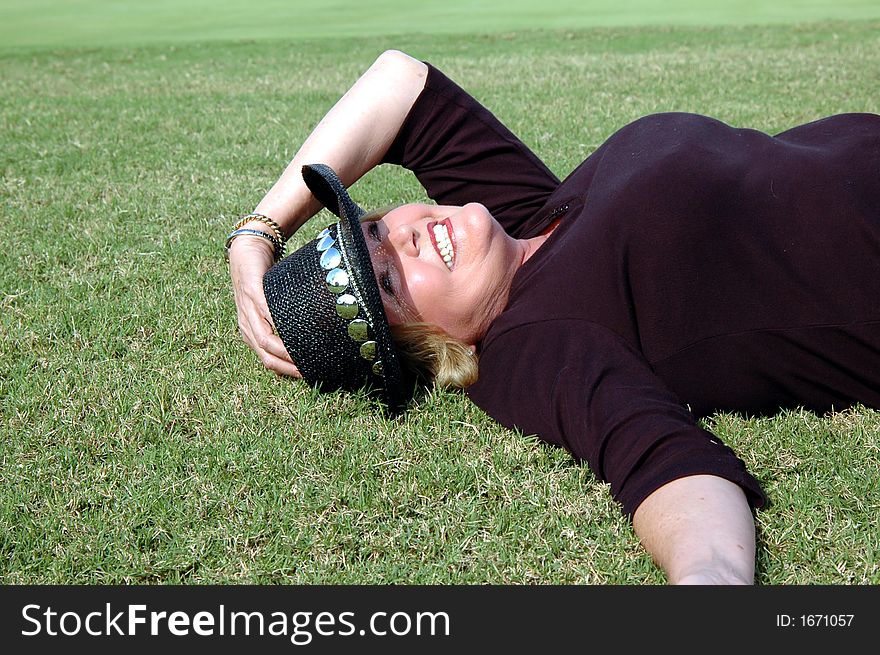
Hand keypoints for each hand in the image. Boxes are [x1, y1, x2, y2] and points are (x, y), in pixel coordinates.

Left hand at [228, 234, 301, 376]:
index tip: (307, 376)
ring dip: (284, 351)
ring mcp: (248, 310)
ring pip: (264, 339)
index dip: (285, 371)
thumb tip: (307, 336)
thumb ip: (281, 322)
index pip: (266, 360)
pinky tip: (294, 329)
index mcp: (250, 331)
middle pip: (265, 355)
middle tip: (308, 372)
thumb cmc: (263, 280)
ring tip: (303, 356)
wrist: (247, 251)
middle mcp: (246, 324)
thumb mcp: (270, 306)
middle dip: (287, 367)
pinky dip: (279, 324)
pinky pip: (266, 312)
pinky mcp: (252, 292)